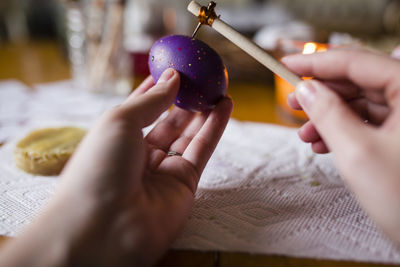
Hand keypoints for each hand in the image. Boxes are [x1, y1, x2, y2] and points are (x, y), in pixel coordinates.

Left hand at [0, 69, 232, 266]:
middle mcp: (140, 154)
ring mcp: (164, 170)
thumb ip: (151, 100)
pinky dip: (215, 127)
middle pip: (169, 121)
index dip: (159, 88)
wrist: (104, 226)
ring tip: (219, 86)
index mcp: (118, 138)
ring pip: (189, 134)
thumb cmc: (99, 169)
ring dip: (205, 110)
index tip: (176, 68)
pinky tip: (224, 105)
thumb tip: (172, 77)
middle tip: (204, 76)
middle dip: (186, 98)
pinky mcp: (185, 184)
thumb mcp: (119, 121)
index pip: (142, 107)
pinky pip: (203, 150)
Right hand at [282, 49, 399, 242]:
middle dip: (321, 94)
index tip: (287, 65)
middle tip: (292, 102)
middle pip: (358, 82)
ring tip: (304, 133)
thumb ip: (328, 113)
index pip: (356, 62)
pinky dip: (343, 131)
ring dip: (329, 116)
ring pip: (361, 104)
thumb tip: (306, 89)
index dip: (316, 63)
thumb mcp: (357, 152)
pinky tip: (322, 144)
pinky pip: (368, 123)